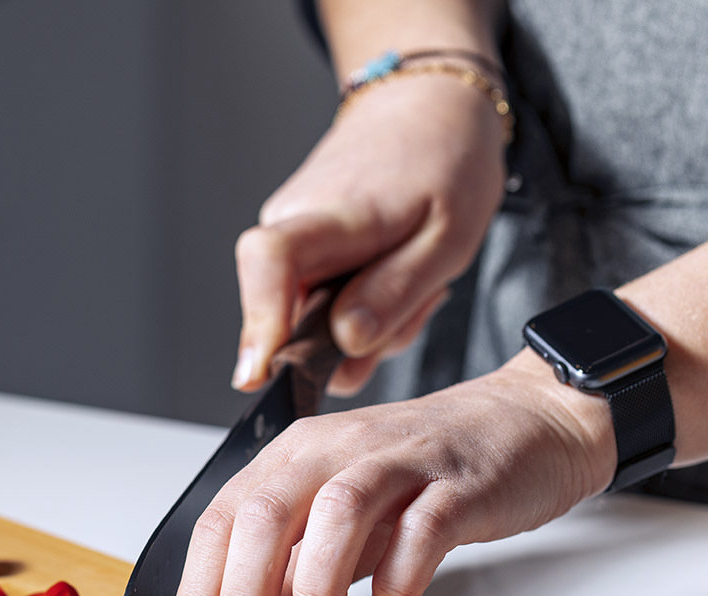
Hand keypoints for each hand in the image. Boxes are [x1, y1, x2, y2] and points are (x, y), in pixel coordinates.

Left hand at [167, 352, 615, 595]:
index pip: (219, 522)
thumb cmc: (422, 475)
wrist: (522, 423)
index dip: (194, 595)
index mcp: (294, 456)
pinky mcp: (459, 482)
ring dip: (315, 587)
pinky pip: (423, 529)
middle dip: (243, 595)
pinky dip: (399, 578)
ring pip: (335, 513)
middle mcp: (336, 449)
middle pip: (263, 515)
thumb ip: (292, 568)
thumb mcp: (340, 520)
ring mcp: (399, 461)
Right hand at [231, 70, 507, 396]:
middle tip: (411, 305)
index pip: (270, 262)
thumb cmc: (445, 162)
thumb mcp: (448, 239)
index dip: (259, 324)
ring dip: (366, 325)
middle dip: (347, 344)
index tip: (259, 374)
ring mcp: (291, 235)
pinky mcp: (299, 248)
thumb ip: (395, 294)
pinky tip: (390, 279)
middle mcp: (293, 223)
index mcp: (332, 213)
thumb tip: (345, 340)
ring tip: (410, 283)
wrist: (430, 108)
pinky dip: (361, 308)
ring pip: (311, 322)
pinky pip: (320, 305)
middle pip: (290, 318)